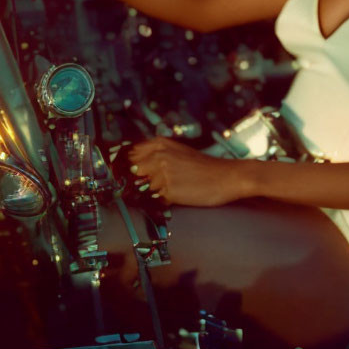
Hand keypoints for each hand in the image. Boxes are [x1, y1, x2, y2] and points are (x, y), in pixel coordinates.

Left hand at [128, 137, 246, 206]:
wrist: (228, 177)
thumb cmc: (204, 168)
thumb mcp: (178, 153)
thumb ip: (156, 156)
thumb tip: (133, 169)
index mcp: (159, 143)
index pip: (127, 154)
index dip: (121, 167)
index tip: (121, 177)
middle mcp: (158, 155)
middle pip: (129, 172)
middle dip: (130, 183)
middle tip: (139, 191)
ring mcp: (163, 171)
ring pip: (139, 188)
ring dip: (145, 196)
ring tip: (162, 196)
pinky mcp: (169, 189)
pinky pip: (152, 202)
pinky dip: (157, 204)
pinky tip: (171, 201)